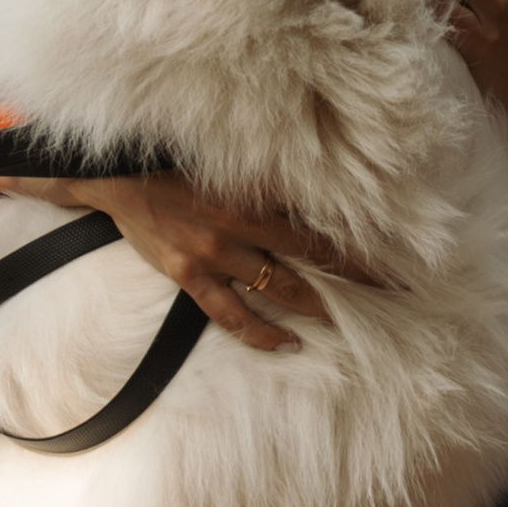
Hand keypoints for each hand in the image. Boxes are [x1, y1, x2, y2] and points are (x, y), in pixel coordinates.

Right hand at [19, 170, 378, 355]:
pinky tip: (287, 342)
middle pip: (307, 259)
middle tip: (384, 295)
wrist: (118, 177)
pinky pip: (231, 314)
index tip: (389, 263)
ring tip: (342, 322)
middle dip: (348, 279)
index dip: (354, 247)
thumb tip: (316, 199)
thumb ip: (268, 185)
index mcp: (254, 195)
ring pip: (276, 289)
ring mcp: (213, 254)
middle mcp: (238, 226)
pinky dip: (261, 333)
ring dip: (313, 308)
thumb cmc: (176, 164)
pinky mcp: (189, 275)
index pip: (318, 226)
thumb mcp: (228, 168)